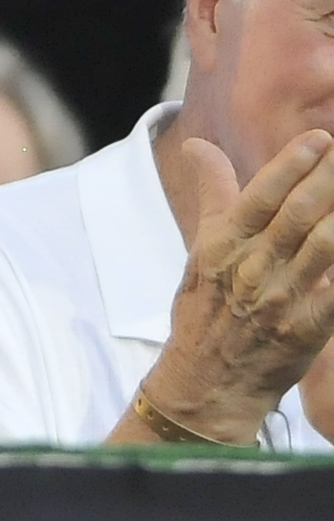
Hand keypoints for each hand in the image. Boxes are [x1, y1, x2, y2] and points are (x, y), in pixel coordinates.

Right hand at [141, 131, 333, 441]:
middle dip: (327, 181)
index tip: (319, 140)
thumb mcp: (201, 248)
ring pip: (323, 248)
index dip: (290, 167)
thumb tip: (198, 145)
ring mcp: (282, 301)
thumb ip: (212, 194)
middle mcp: (252, 270)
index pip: (260, 198)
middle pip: (297, 217)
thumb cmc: (205, 309)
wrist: (210, 380)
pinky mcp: (309, 329)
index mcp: (222, 246)